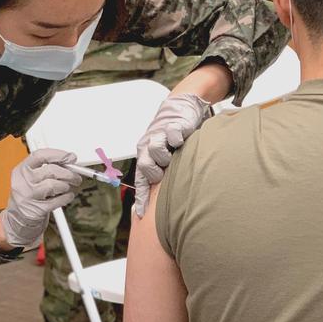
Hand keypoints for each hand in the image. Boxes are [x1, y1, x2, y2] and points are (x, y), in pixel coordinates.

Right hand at [0, 148, 81, 247]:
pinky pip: (58, 201)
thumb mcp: (32, 178)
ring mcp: (28, 196)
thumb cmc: (29, 195)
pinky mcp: (36, 210)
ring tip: (66, 188)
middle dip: (68, 173)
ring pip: (54, 185)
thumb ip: (47, 167)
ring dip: (66, 186)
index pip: (40, 155)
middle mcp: (23, 182)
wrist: (18, 218)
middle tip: (75, 177)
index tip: (70, 157)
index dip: (58, 155)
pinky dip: (66, 198)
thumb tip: (69, 161)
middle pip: (51, 170)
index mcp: (21, 170)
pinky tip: (67, 196)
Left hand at [134, 94, 210, 217]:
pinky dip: (177, 141)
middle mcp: (148, 147)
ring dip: (166, 156)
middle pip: (145, 166)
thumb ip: (165, 174)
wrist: (181, 107)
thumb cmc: (173, 135)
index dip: (142, 197)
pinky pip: (172, 136)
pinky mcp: (172, 126)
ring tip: (174, 154)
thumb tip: (167, 200)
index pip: (140, 180)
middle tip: (166, 171)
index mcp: (144, 156)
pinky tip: (182, 142)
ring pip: (156, 151)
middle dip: (156, 172)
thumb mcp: (166, 156)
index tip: (142, 214)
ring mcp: (159, 136)